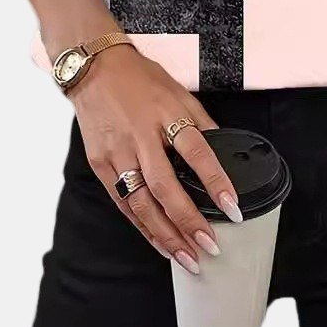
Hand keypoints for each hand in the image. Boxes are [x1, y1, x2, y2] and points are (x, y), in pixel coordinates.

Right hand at [69, 44, 241, 273]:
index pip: (196, 150)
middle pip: (165, 185)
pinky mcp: (100, 164)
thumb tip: (223, 152)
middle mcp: (141, 135)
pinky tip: (159, 242)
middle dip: (188, 221)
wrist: (94, 69)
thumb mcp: (179, 92)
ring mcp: (117, 152)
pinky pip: (123, 203)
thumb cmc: (140, 79)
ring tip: (187, 257)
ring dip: (165, 235)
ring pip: (141, 202)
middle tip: (209, 246)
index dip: (215, 180)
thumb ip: (200, 122)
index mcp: (166, 112)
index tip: (232, 206)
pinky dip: (142, 226)